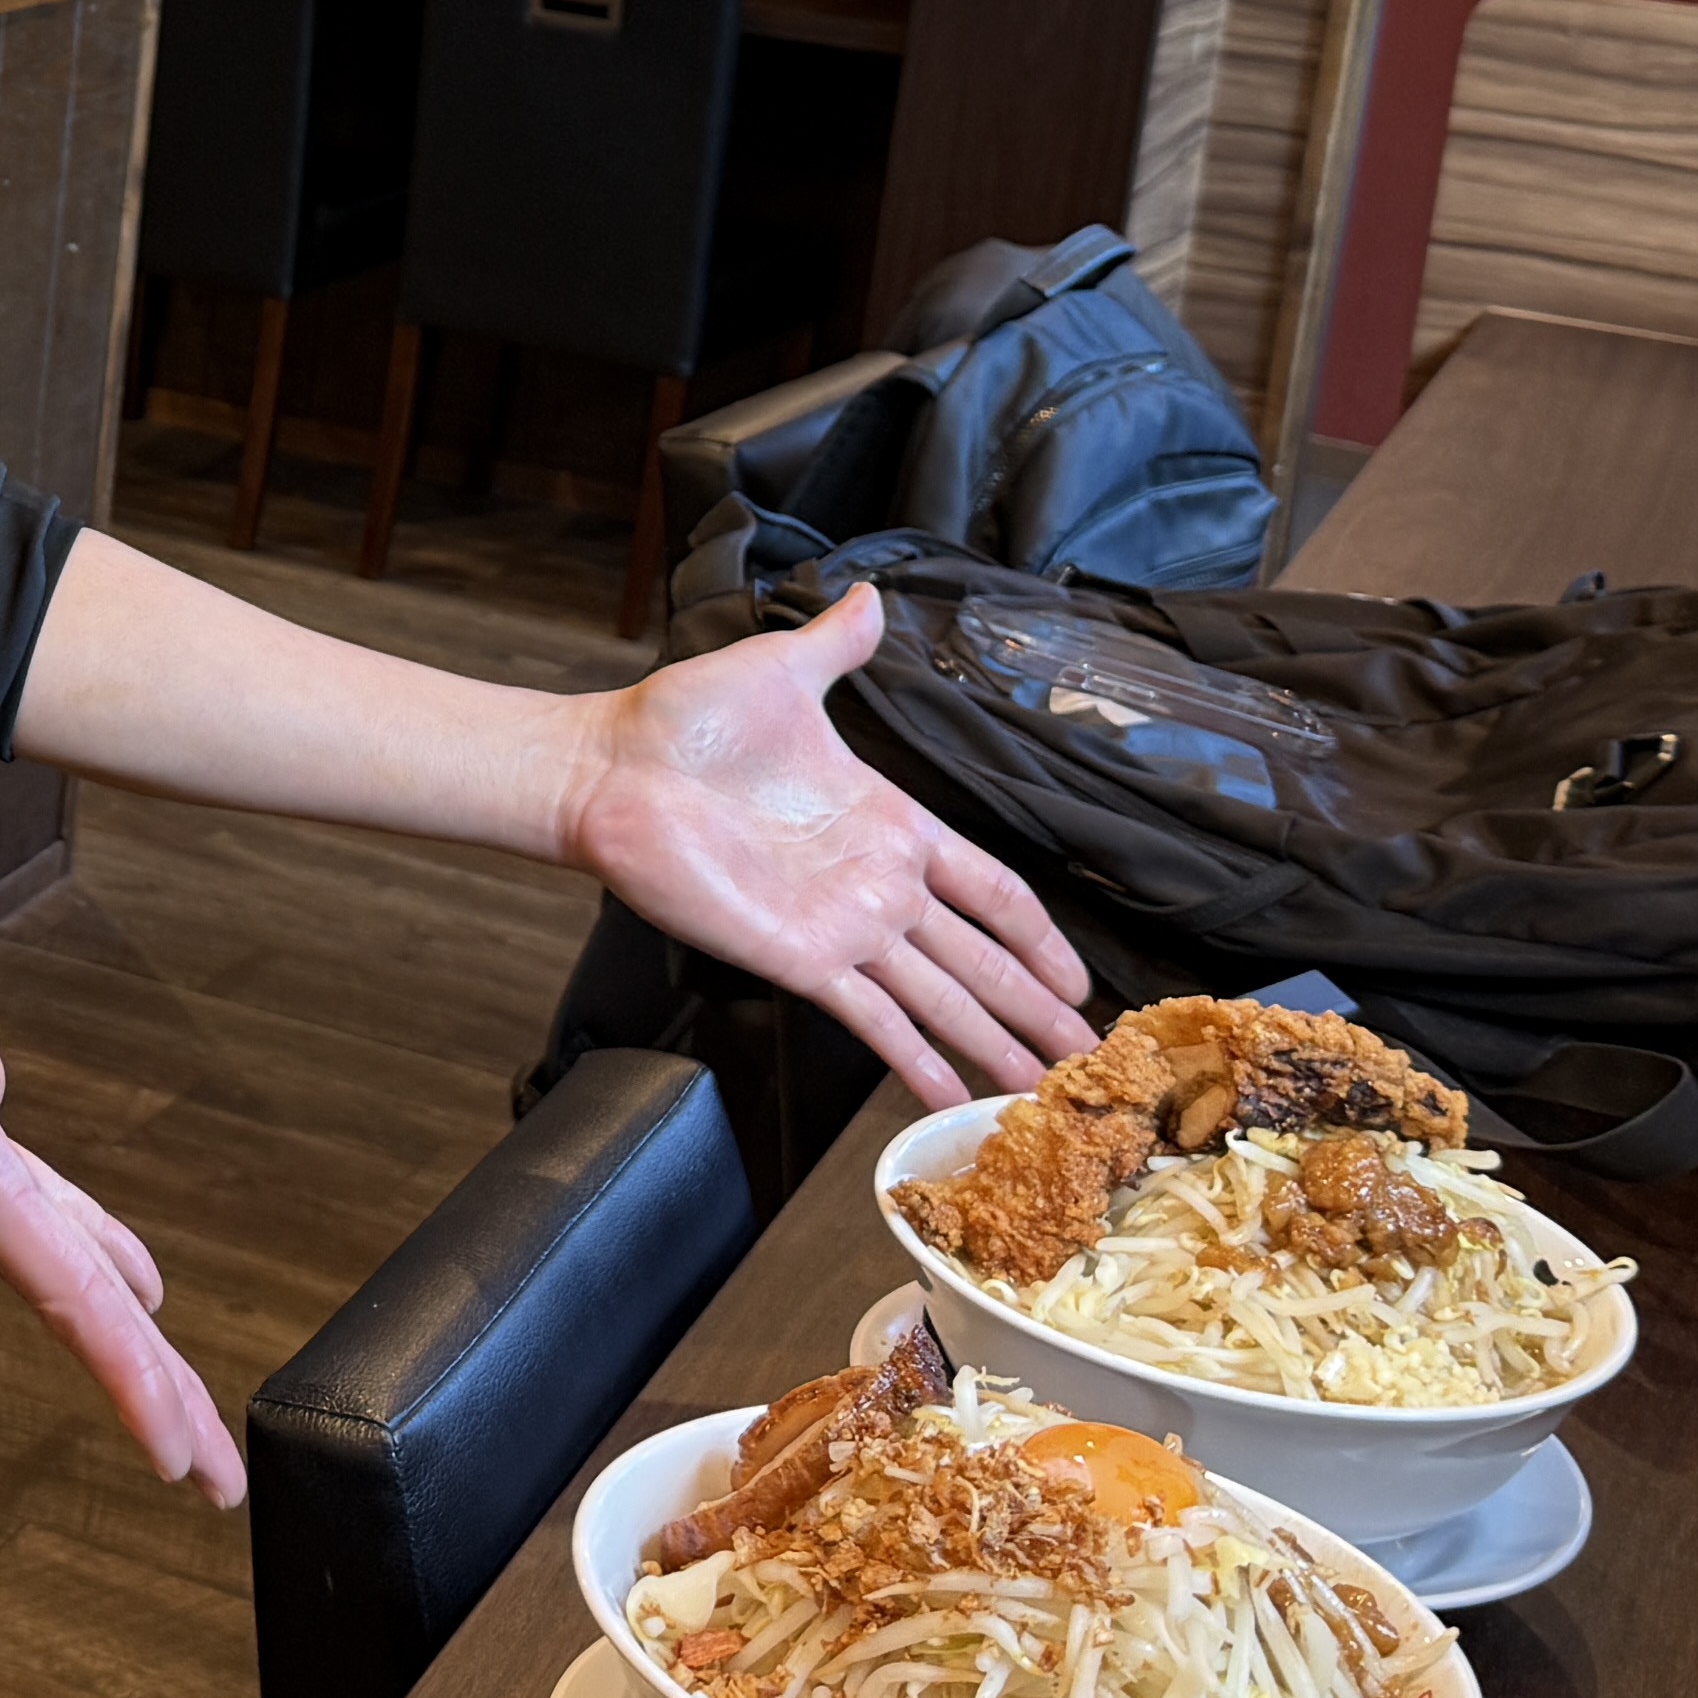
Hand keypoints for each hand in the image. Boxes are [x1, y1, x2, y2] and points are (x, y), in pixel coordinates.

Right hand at [0, 864, 240, 1508]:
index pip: (64, 1301)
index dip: (129, 1381)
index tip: (181, 1458)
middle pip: (76, 1317)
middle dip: (149, 1397)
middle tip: (213, 1479)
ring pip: (65, 1283)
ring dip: (126, 1348)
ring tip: (179, 1405)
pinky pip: (48, 1227)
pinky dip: (97, 1262)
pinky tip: (129, 1275)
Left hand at [561, 584, 1094, 1108]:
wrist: (610, 769)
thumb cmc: (683, 721)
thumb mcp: (780, 671)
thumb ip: (835, 645)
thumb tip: (868, 597)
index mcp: (890, 822)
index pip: (989, 888)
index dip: (1036, 931)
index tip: (1079, 974)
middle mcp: (876, 886)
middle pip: (980, 957)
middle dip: (1034, 1005)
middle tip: (1087, 1054)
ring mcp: (841, 928)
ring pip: (940, 998)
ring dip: (991, 1043)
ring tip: (1041, 1088)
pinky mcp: (799, 959)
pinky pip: (872, 1018)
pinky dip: (913, 1060)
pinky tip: (951, 1101)